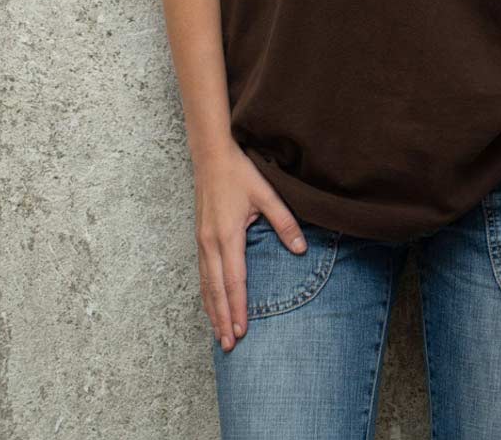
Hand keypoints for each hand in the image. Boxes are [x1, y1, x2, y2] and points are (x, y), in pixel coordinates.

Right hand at [194, 141, 308, 353]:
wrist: (211, 155)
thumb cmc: (239, 172)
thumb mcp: (266, 194)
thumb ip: (284, 222)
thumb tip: (300, 249)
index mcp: (227, 236)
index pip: (234, 281)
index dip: (238, 307)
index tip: (242, 331)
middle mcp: (210, 243)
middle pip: (216, 290)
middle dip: (223, 319)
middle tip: (229, 346)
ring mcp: (202, 241)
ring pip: (205, 285)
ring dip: (212, 311)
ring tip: (219, 335)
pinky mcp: (200, 238)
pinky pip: (202, 274)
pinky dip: (206, 295)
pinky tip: (211, 306)